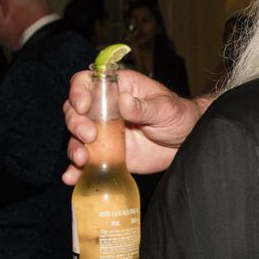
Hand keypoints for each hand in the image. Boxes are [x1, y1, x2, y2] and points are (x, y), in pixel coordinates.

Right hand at [61, 69, 204, 184]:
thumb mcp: (165, 109)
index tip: (84, 106)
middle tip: (89, 135)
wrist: (186, 143)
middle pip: (75, 111)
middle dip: (76, 123)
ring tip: (82, 159)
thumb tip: (123, 100)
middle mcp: (104, 109)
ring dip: (74, 147)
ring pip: (76, 137)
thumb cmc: (178, 116)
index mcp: (118, 88)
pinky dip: (76, 169)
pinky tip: (72, 177)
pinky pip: (86, 161)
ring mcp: (103, 132)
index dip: (79, 92)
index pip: (87, 82)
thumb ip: (143, 107)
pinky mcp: (106, 153)